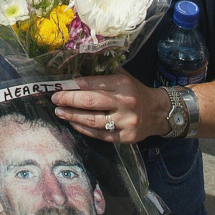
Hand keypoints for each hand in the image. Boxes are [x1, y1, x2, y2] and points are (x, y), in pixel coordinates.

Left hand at [51, 71, 169, 143]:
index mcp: (122, 84)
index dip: (73, 86)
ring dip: (72, 116)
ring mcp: (125, 122)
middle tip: (55, 99)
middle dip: (68, 100)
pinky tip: (74, 123)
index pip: (92, 83)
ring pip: (93, 121)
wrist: (158, 112)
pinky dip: (83, 129)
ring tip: (60, 112)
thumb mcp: (123, 77)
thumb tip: (74, 77)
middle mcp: (125, 103)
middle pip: (90, 102)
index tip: (59, 86)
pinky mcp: (126, 137)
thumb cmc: (135, 92)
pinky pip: (99, 135)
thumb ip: (102, 76)